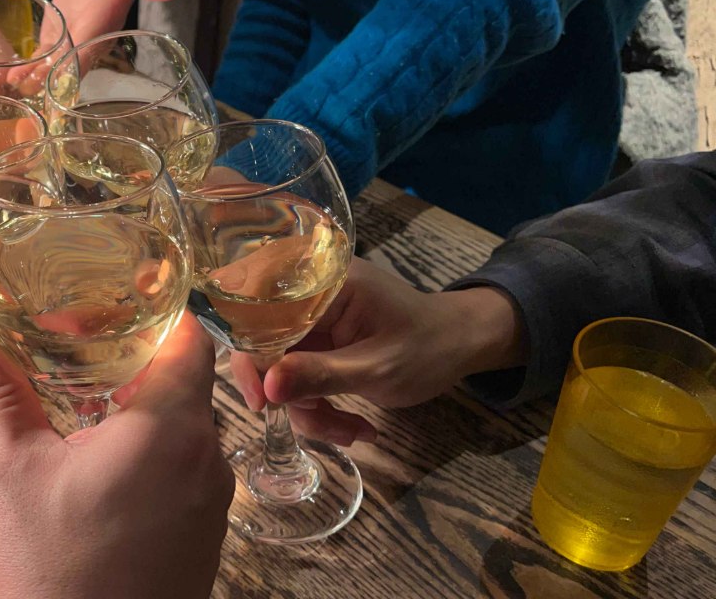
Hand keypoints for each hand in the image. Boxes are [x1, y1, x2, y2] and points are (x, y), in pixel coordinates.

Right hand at [0, 313, 232, 598]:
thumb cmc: (49, 573)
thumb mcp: (14, 472)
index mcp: (169, 430)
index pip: (189, 341)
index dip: (158, 313)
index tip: (120, 301)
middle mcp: (207, 462)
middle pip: (187, 385)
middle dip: (137, 364)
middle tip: (84, 349)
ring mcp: (212, 505)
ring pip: (186, 433)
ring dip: (143, 414)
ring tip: (86, 405)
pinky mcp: (203, 540)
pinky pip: (187, 475)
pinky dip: (152, 459)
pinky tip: (101, 468)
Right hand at [230, 259, 526, 445]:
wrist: (463, 344)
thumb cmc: (430, 347)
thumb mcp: (377, 368)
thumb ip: (321, 375)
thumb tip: (268, 388)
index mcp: (323, 282)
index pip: (261, 312)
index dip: (252, 356)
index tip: (262, 401)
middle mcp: (309, 295)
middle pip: (266, 346)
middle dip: (289, 394)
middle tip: (319, 425)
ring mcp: (313, 321)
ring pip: (281, 368)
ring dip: (309, 409)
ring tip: (352, 432)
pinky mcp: (319, 343)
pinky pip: (299, 376)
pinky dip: (319, 406)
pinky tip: (353, 425)